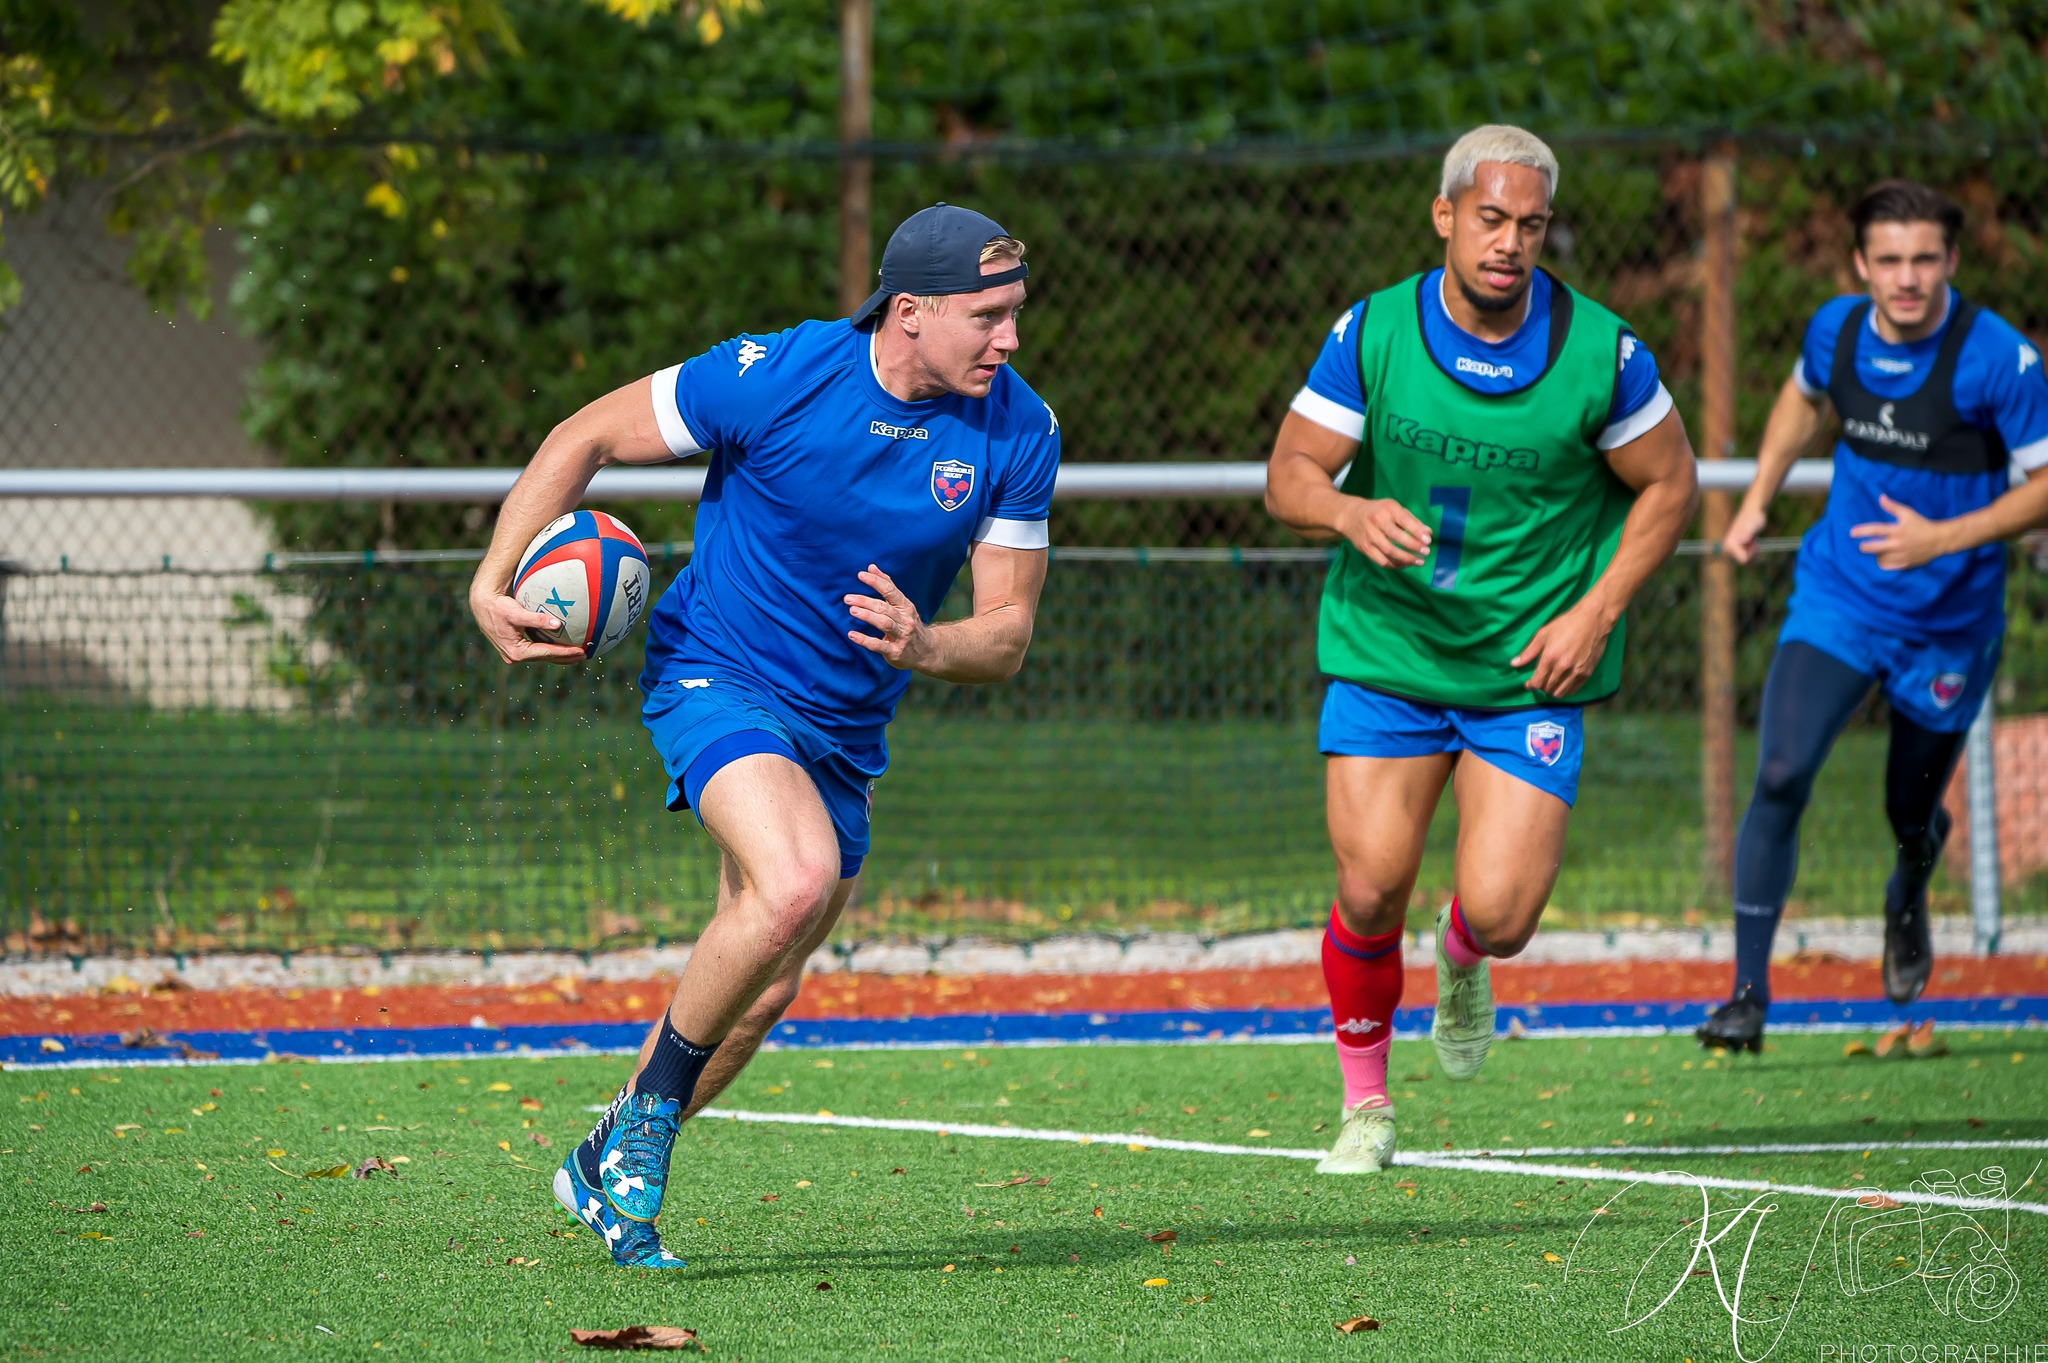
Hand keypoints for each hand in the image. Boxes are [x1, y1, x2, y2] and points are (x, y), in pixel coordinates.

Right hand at [470, 588, 585, 666]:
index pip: (546, 653)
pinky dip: (550, 649)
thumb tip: (558, 624)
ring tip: (577, 654)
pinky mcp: (515, 648)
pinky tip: (561, 645)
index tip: (581, 651)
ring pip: (542, 656)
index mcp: (517, 652)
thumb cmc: (498, 607)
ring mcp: (514, 653)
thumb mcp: (517, 613)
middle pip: (546, 658)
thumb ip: (536, 619)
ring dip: (559, 655)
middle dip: (566, 657)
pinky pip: (537, 650)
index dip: (565, 653)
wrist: (482, 605)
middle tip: (584, 655)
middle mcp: (515, 656)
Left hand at [845, 565, 931, 669]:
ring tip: (852, 610)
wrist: (927, 651)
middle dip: (866, 602)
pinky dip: (864, 640)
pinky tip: (852, 635)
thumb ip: (887, 586)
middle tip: (848, 598)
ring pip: (884, 623)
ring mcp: (901, 637)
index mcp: (906, 607)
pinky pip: (878, 645)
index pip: (891, 591)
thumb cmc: (909, 624)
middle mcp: (905, 620)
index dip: (876, 582)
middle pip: (884, 608)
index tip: (860, 575)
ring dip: (868, 616)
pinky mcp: (895, 652)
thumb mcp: (903, 605)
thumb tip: (871, 567)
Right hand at [1339, 497, 1432, 568]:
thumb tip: (1428, 533)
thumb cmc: (1379, 512)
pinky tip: (1405, 564)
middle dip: (1413, 546)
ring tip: (1419, 561)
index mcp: (1388, 509)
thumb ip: (1412, 520)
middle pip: (1396, 537)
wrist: (1350, 516)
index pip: (1404, 521)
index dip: (1417, 532)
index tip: (1428, 541)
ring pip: (1389, 551)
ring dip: (1406, 559)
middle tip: (1426, 552)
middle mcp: (1377, 521)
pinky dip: (1396, 565)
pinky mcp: (1365, 548)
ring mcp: (1369, 536)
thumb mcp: (1394, 509)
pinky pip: (1382, 561)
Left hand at [1512, 600, 1617, 698]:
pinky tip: (1563, 682)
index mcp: (1550, 657)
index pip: (1537, 682)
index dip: (1531, 685)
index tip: (1529, 684)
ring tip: (1551, 682)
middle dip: (1541, 687)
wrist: (1592, 620)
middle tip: (1540, 680)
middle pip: (1547, 689)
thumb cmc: (1566, 624)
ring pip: (1560, 693)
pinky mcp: (1587, 673)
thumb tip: (1514, 664)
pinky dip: (1566, 690)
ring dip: (1553, 690)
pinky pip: (1573, 690)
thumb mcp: (1543, 634)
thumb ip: (1529, 652)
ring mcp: (1576, 671)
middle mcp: (1563, 667)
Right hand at [1721, 501, 1766, 563]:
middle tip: (1753, 540)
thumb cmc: (1754, 517)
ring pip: (1745, 558)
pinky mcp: (1735, 546)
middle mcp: (1727, 546)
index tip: (1754, 541)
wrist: (1753, 511)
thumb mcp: (1753, 525)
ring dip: (1752, 550)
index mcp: (1730, 544)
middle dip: (1751, 552)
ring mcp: (1731, 547)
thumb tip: (1742, 540)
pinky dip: (1751, 549)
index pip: (1743, 560)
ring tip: (1752, 539)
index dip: (1752, 552)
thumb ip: (1747, 533)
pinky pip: (1745, 555)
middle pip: (1744, 560)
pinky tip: (1751, 540)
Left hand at [1851, 494, 1954, 569]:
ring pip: (1879, 558)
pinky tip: (1884, 557)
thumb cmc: (1921, 524)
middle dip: (1863, 546)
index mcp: (1897, 530)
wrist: (1939, 540)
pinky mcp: (1905, 564)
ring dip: (1876, 554)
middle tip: (1862, 545)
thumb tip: (1880, 497)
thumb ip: (1892, 506)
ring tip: (1878, 550)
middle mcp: (1898, 543)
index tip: (1851, 533)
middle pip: (1872, 548)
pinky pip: (1887, 566)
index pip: (1875, 530)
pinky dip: (1883, 562)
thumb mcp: (1908, 513)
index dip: (1861, 531)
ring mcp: (1901, 555)